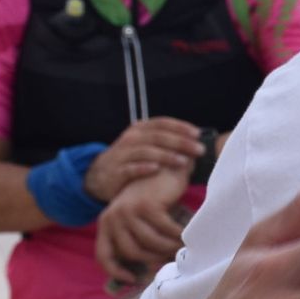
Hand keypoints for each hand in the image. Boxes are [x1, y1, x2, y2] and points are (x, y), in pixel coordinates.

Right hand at [84, 117, 203, 201]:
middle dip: (180, 142)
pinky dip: (143, 167)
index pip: (162, 123)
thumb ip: (167, 142)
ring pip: (145, 151)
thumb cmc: (133, 159)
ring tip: (183, 161)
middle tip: (199, 150)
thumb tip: (197, 143)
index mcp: (140, 129)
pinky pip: (130, 168)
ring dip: (166, 155)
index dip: (180, 127)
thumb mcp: (146, 145)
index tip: (197, 134)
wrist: (101, 175)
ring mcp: (122, 154)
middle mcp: (131, 139)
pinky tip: (157, 169)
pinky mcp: (116, 172)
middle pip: (158, 137)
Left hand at [96, 167, 190, 285]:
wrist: (164, 169)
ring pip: (149, 242)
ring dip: (168, 248)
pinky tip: (186, 235)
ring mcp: (128, 210)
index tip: (133, 279)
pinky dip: (177, 235)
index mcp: (106, 223)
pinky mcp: (147, 206)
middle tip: (170, 258)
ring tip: (181, 248)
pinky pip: (164, 230)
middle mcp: (112, 217)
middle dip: (153, 258)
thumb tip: (147, 271)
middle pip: (131, 251)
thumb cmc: (155, 199)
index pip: (103, 255)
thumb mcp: (139, 221)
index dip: (116, 271)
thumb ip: (136, 240)